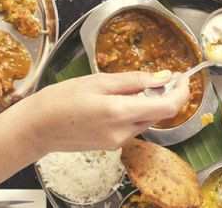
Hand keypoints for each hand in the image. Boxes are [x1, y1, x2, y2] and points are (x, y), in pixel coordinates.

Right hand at [23, 71, 189, 152]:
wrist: (37, 127)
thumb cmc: (61, 99)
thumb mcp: (99, 81)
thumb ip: (134, 80)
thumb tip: (163, 77)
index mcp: (119, 113)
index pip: (167, 107)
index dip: (181, 92)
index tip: (183, 77)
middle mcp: (122, 132)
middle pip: (159, 114)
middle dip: (165, 95)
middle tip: (162, 76)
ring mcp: (118, 142)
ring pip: (147, 120)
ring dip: (149, 103)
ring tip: (133, 86)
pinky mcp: (113, 145)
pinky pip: (134, 126)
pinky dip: (135, 112)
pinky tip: (120, 100)